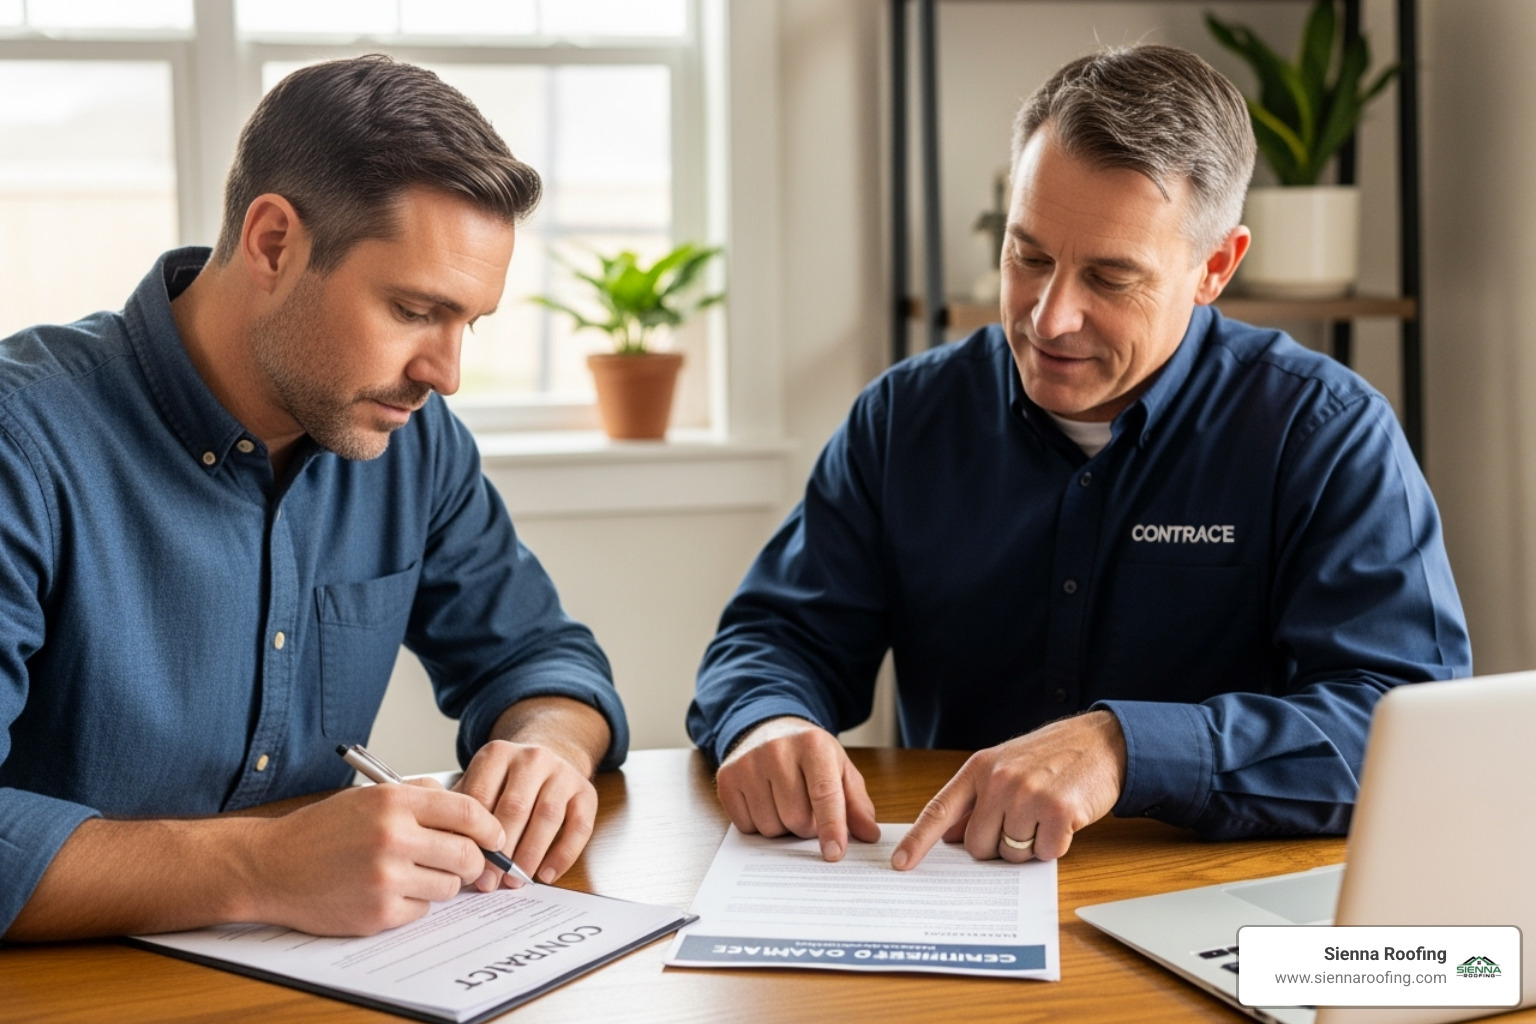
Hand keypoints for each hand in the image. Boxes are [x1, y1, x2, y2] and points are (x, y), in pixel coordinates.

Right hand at [242, 781, 504, 935]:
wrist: (270, 866)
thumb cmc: (322, 831)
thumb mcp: (370, 796)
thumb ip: (420, 796)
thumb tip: (471, 813)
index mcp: (394, 801)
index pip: (468, 812)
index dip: (490, 828)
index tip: (496, 837)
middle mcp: (393, 836)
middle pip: (466, 854)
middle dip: (472, 861)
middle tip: (464, 863)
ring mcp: (385, 877)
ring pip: (448, 886)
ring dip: (439, 883)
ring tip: (411, 874)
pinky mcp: (377, 912)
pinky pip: (421, 911)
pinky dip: (412, 904)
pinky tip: (386, 892)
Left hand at [454, 739, 597, 887]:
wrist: (548, 756)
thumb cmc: (505, 782)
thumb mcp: (479, 782)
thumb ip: (461, 810)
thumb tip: (447, 851)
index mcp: (497, 754)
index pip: (482, 795)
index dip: (474, 834)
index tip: (468, 865)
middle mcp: (532, 757)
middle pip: (515, 807)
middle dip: (502, 850)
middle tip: (491, 881)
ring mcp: (562, 772)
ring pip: (548, 816)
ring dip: (531, 854)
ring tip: (516, 880)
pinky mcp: (586, 790)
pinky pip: (579, 826)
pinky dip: (563, 854)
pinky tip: (546, 874)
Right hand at [715, 716, 879, 860]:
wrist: (769, 728)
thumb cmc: (809, 755)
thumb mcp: (840, 769)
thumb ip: (857, 803)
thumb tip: (869, 835)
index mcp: (813, 745)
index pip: (824, 794)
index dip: (831, 827)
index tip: (835, 854)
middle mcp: (777, 750)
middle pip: (796, 818)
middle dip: (806, 827)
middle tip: (808, 811)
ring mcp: (748, 763)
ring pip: (770, 827)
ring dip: (782, 828)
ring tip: (785, 804)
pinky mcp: (727, 778)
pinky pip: (745, 826)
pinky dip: (758, 824)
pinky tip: (764, 803)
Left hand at [892, 710, 1126, 870]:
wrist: (1100, 741)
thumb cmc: (1049, 757)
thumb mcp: (1004, 767)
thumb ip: (974, 800)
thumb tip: (948, 836)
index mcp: (979, 769)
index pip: (939, 810)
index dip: (918, 841)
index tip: (900, 864)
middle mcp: (999, 780)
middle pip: (978, 846)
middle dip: (998, 844)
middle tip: (1021, 821)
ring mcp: (1028, 795)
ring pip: (1012, 854)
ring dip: (1029, 844)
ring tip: (1044, 814)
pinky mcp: (1059, 811)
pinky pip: (1045, 854)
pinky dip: (1055, 845)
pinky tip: (1063, 819)